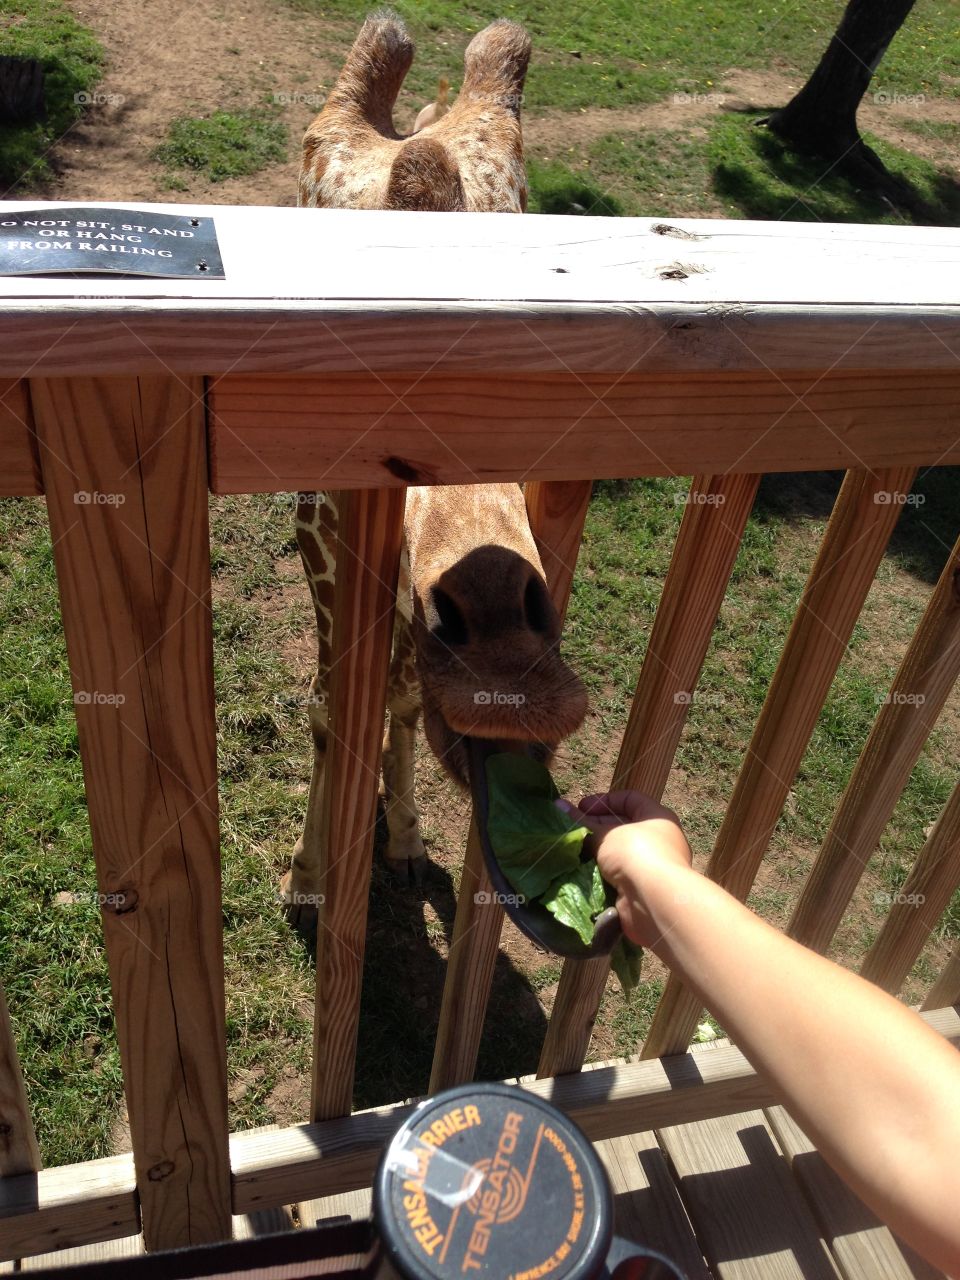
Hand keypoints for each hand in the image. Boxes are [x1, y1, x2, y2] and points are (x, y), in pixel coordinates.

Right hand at [557, 790, 692, 946]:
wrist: (652, 900)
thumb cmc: (635, 853)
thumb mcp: (605, 834)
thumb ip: (582, 822)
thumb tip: (558, 805)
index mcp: (657, 818)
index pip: (630, 799)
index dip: (604, 800)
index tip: (580, 806)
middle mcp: (658, 840)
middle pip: (622, 826)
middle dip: (595, 826)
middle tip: (570, 827)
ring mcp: (650, 865)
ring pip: (618, 852)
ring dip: (596, 850)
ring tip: (571, 847)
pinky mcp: (641, 887)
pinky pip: (618, 873)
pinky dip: (600, 871)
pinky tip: (580, 869)